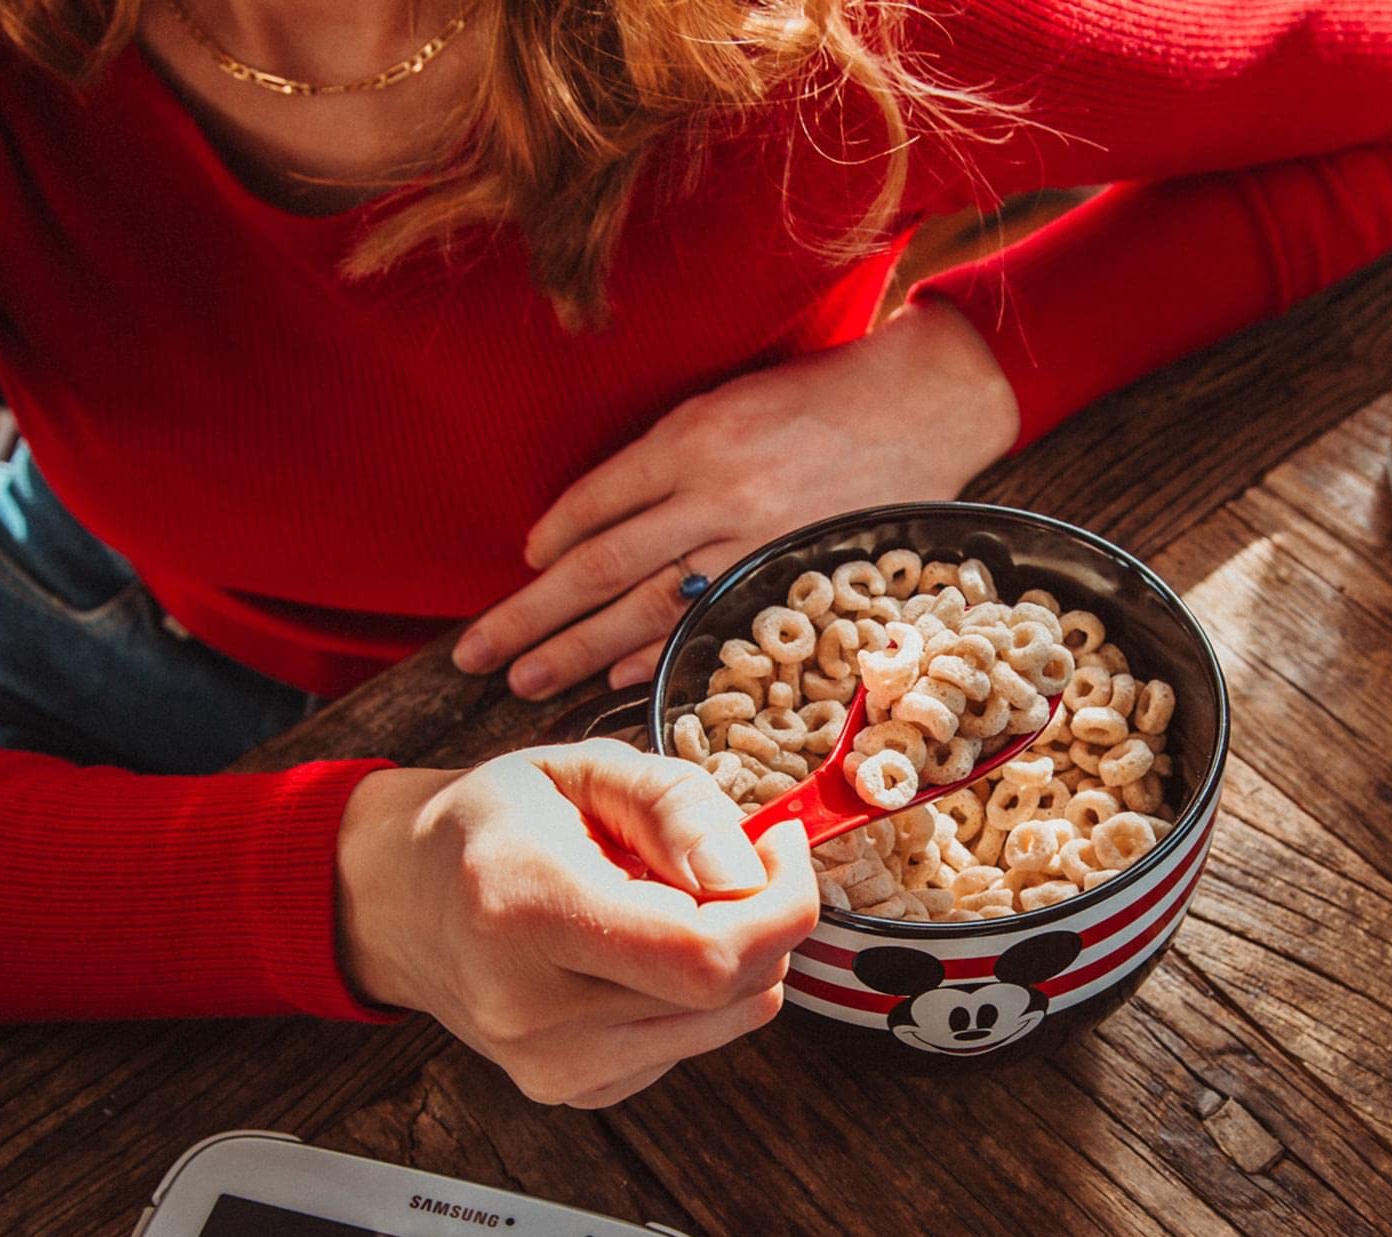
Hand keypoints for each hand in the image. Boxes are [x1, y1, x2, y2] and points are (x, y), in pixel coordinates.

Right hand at [336, 740, 819, 1106]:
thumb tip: (748, 869)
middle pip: (727, 992)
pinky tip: (647, 950)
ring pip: (727, 1022)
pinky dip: (698, 993)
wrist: (402, 900)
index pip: (703, 953)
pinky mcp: (573, 1090)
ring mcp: (550, 1063)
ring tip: (679, 902)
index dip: (780, 904)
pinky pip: (692, 1043)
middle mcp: (531, 1005)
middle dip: (770, 920)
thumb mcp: (582, 768)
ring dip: (738, 956)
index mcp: (525, 908)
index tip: (781, 846)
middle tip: (746, 860)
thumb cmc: (493, 824)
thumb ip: (675, 805)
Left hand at [451, 301, 1020, 698]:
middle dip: (530, 617)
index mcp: (690, 436)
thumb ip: (669, 454)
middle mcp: (714, 491)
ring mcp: (754, 542)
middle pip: (599, 568)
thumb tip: (599, 521)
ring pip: (645, 610)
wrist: (920, 406)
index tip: (520, 569)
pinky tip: (615, 682)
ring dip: (577, 652)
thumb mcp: (729, 400)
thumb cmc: (818, 398)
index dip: (551, 543)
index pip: (597, 503)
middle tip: (472, 655)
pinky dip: (658, 657)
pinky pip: (710, 627)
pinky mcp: (791, 576)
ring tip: (524, 679)